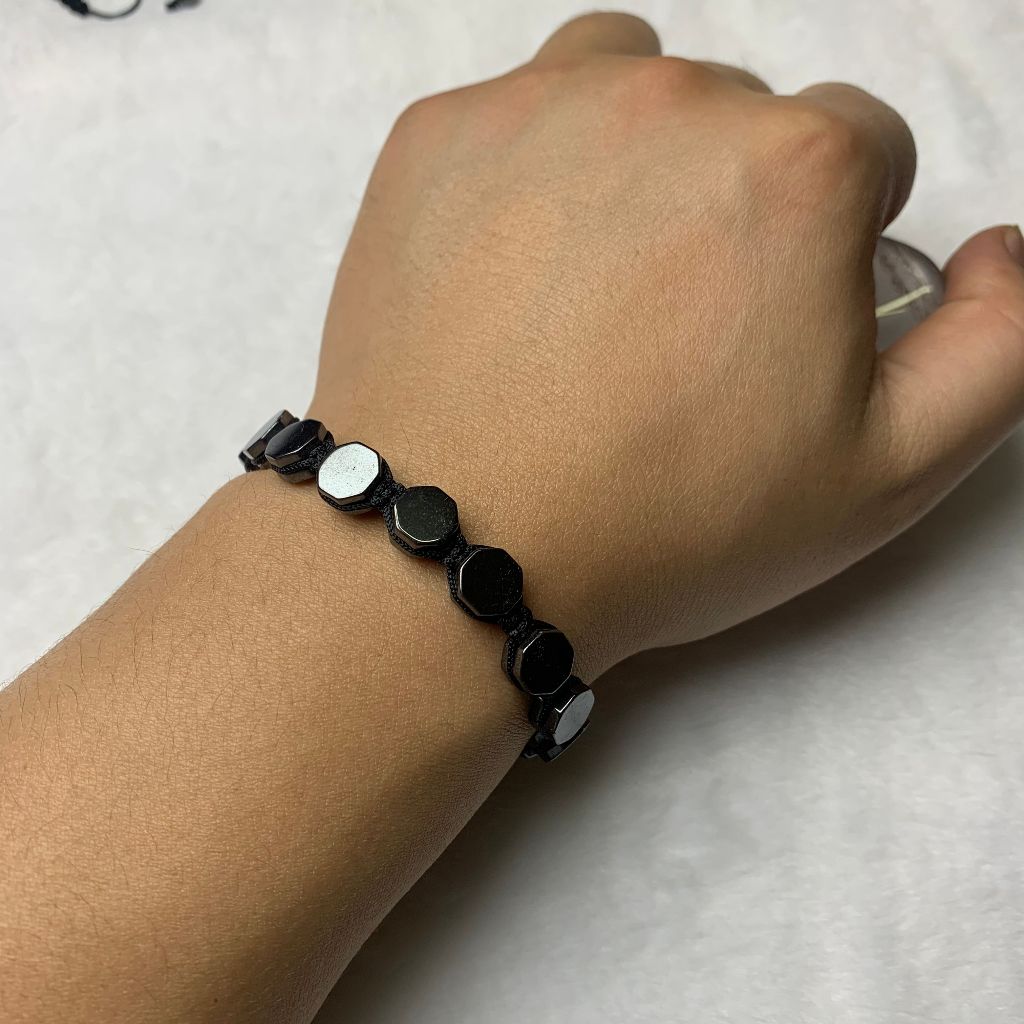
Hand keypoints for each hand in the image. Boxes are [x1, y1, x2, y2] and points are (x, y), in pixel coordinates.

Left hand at [310, 12, 1023, 676]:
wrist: (460, 545)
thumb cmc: (670, 522)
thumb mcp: (888, 471)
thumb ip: (1000, 345)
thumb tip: (1001, 250)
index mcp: (797, 168)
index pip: (863, 151)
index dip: (832, 242)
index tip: (772, 321)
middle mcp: (670, 101)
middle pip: (742, 116)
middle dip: (735, 201)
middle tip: (673, 325)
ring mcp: (536, 106)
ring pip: (630, 83)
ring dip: (639, 157)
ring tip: (602, 276)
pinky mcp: (435, 136)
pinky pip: (515, 114)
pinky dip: (530, 172)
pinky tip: (511, 274)